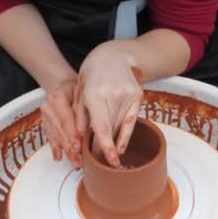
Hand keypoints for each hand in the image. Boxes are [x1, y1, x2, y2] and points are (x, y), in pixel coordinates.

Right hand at [40, 79, 82, 167]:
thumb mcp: (84, 95)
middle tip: (79, 161)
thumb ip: (86, 111)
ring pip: (56, 136)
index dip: (72, 135)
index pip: (66, 119)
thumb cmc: (78, 90)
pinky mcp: (44, 123)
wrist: (64, 86)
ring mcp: (45, 116)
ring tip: (75, 163)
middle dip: (70, 148)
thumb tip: (96, 131)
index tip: (78, 147)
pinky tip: (58, 157)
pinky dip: (55, 148)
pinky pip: (50, 137)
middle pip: (60, 131)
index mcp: (58, 97)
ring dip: (65, 151)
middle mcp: (48, 107)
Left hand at [74, 41, 143, 167]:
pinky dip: (125, 135)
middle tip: (100, 163)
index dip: (105, 145)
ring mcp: (128, 94)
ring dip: (114, 143)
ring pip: (121, 126)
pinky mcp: (138, 95)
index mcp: (95, 93)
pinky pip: (131, 121)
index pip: (101, 125)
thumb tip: (82, 138)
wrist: (113, 55)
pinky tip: (121, 148)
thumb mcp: (79, 91)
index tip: (108, 160)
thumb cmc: (91, 73)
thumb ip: (80, 115)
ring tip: (107, 158)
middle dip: (104, 147)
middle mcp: (113, 94)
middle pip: (111, 128)